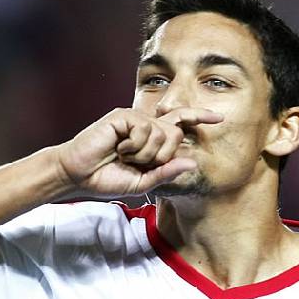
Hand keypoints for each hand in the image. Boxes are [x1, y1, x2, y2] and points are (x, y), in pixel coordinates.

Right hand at [56, 107, 222, 196]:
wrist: (78, 176)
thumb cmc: (106, 178)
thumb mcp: (142, 182)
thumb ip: (166, 172)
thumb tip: (193, 162)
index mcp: (151, 139)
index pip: (180, 124)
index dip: (199, 118)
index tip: (219, 118)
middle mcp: (145, 125)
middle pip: (175, 134)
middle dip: (161, 156)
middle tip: (138, 163)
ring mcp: (134, 119)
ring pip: (161, 133)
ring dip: (144, 153)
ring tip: (123, 156)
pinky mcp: (122, 116)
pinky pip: (145, 128)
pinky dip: (134, 145)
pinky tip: (118, 148)